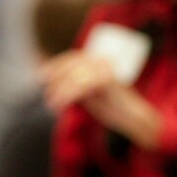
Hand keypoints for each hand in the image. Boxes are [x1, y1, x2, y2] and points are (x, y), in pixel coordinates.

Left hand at [42, 52, 161, 148]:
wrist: (134, 119)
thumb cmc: (113, 109)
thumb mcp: (89, 94)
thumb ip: (75, 85)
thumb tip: (52, 81)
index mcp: (99, 62)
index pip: (74, 57)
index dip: (56, 65)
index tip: (42, 76)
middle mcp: (103, 61)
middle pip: (72, 64)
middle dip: (56, 78)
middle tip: (47, 94)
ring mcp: (106, 69)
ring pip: (75, 76)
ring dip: (60, 90)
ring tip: (52, 103)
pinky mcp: (108, 79)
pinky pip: (81, 85)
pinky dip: (67, 95)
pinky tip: (60, 105)